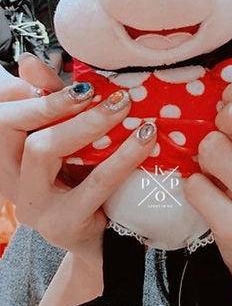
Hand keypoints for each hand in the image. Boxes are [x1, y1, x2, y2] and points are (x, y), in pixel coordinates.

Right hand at [0, 73, 157, 265]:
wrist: (106, 244)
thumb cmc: (86, 185)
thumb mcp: (70, 144)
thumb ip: (54, 105)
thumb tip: (29, 61)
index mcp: (8, 157)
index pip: (4, 114)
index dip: (30, 91)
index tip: (68, 79)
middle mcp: (9, 180)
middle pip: (12, 128)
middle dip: (54, 101)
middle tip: (98, 90)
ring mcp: (32, 206)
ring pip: (43, 150)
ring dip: (85, 122)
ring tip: (124, 107)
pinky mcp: (60, 225)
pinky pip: (91, 184)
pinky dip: (120, 158)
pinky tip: (144, 140)